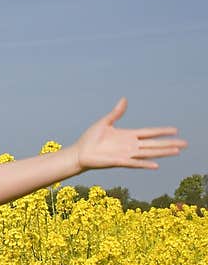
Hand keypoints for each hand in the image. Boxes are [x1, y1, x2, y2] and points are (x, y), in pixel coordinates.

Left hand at [72, 97, 187, 170]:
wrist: (79, 152)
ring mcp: (126, 154)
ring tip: (177, 151)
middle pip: (154, 144)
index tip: (175, 130)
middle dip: (169, 143)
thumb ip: (116, 113)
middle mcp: (130, 145)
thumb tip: (124, 99)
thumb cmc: (90, 138)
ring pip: (148, 153)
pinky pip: (134, 163)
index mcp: (128, 135)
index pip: (149, 133)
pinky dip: (144, 164)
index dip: (162, 131)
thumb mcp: (104, 122)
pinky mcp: (118, 161)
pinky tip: (155, 165)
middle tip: (185, 143)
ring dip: (162, 153)